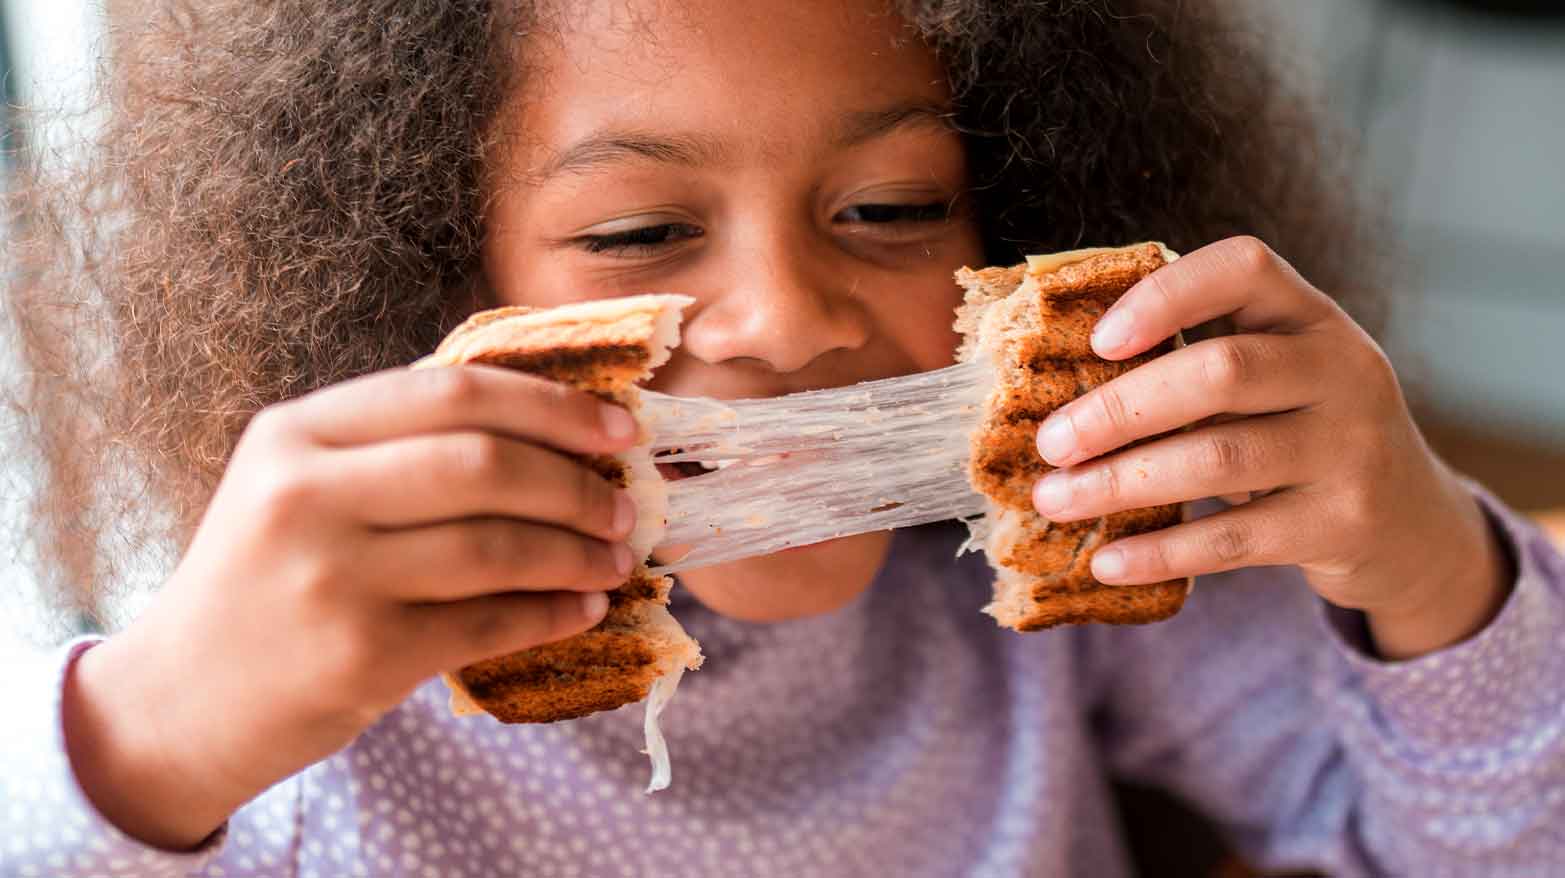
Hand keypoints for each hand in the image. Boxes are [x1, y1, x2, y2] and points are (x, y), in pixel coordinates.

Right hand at [65, 365, 640, 848]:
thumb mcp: (299, 484)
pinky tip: (583, 610)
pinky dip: (553, 613)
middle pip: (483, 464)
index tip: (616, 429)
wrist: (181, 699)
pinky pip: (490, 624)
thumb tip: (550, 424)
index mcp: (297, 432)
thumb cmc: (266, 579)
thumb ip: (396, 444)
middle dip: (575, 483)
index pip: (451, 392)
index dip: (551, 405)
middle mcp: (306, 494)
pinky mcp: (361, 654)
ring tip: (614, 559)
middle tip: (625, 505)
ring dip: (577, 553)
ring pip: (497, 546)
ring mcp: (332, 576)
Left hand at [1029, 237, 1510, 658]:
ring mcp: (1352, 449)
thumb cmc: (1304, 434)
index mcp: (1313, 317)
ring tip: (1054, 501)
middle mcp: (1343, 370)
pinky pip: (1235, 539)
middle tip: (1050, 443)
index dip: (1166, 294)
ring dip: (1121, 482)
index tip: (1097, 340)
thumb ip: (1199, 362)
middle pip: (1220, 371)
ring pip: (1220, 459)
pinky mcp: (1343, 525)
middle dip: (1119, 408)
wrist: (1412, 524)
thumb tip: (1059, 383)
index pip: (1244, 269)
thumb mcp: (1278, 378)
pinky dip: (1161, 551)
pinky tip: (1105, 560)